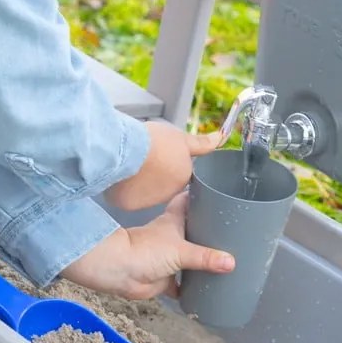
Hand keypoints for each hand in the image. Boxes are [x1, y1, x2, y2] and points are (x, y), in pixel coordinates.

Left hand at [59, 193, 233, 298]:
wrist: (120, 271)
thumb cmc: (147, 250)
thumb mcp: (181, 250)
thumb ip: (206, 257)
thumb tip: (231, 262)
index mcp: (175, 220)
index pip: (189, 199)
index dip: (201, 194)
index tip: (219, 191)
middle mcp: (173, 236)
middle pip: (193, 228)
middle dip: (208, 230)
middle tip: (233, 230)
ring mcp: (169, 256)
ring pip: (190, 256)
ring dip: (203, 259)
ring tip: (228, 260)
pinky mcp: (166, 278)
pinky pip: (183, 283)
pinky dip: (193, 287)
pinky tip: (209, 290)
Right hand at [106, 120, 220, 211]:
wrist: (128, 150)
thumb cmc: (155, 142)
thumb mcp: (181, 139)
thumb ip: (201, 143)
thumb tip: (220, 138)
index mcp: (182, 178)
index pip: (177, 175)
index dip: (169, 165)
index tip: (161, 157)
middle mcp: (167, 194)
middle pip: (160, 184)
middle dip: (154, 174)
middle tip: (145, 158)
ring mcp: (147, 201)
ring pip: (142, 192)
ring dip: (139, 182)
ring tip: (133, 165)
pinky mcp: (129, 204)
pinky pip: (127, 197)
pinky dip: (123, 189)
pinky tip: (121, 175)